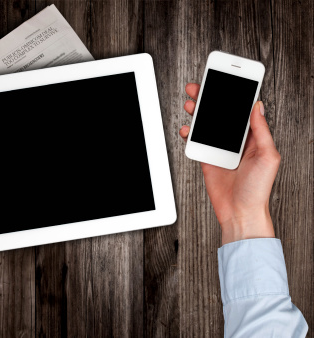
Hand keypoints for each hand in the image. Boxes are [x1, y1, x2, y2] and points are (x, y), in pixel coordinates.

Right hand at [180, 83, 280, 244]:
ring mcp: (221, 150)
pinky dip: (190, 134)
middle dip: (211, 99)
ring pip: (207, 125)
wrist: (240, 212)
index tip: (227, 80)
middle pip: (221, 114)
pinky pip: (197, 142)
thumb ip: (261, 130)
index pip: (243, 110)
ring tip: (190, 103)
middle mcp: (236, 142)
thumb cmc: (258, 189)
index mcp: (253, 137)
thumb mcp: (268, 156)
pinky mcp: (207, 159)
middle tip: (201, 86)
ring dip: (198, 113)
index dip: (235, 94)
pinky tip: (187, 128)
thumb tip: (258, 106)